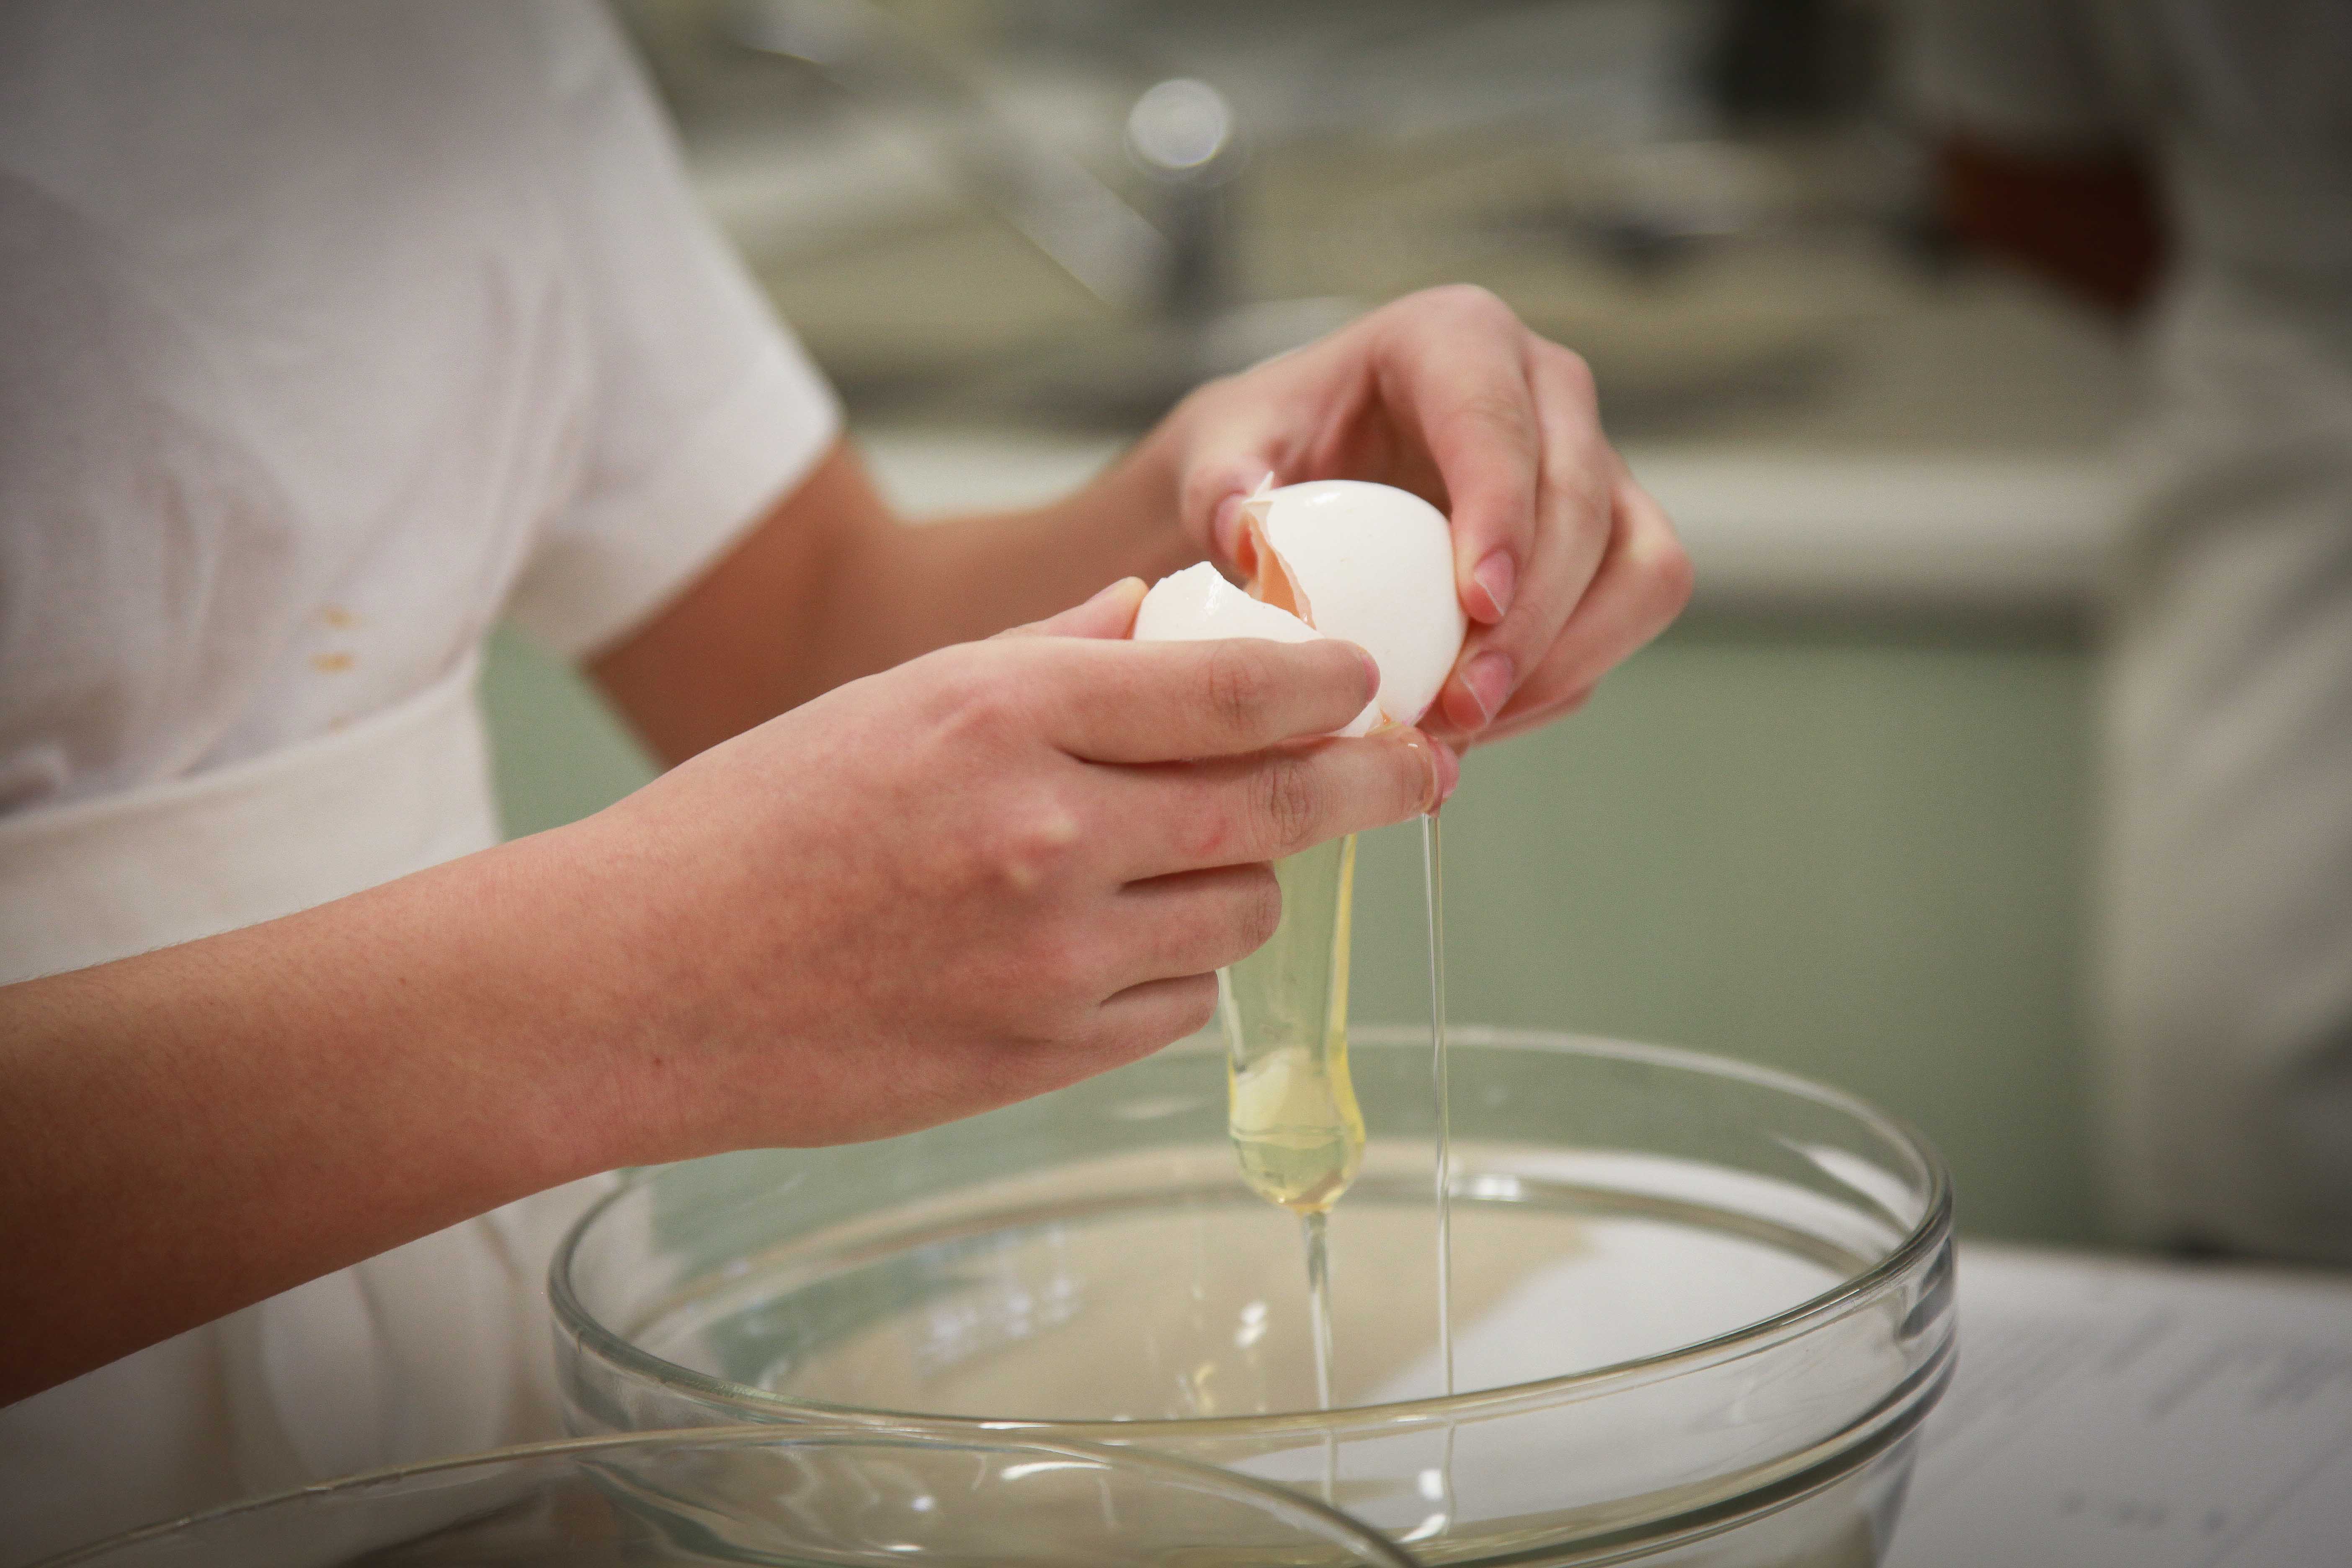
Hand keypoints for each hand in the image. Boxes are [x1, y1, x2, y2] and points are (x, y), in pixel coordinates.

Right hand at [564, 580, 1451, 1157]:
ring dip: (1247, 878)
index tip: (1372, 681)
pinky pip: (1176, 1007)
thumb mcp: (897, 699)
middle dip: (1371, 781)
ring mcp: (1051, 960)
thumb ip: (1049, 658)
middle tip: (1419, 769)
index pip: (1232, 689)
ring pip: (1241, 914)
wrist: (643, 981)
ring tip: (1193, 855)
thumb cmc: (757, 821)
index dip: (1330, 683)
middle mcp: (1047, 836)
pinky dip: (1172, 969)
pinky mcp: (1040, 1058)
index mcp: (1006, 718)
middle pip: (1277, 806)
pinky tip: (1111, 941)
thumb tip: (1163, 614)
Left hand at [1156, 286, 1692, 746]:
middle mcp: (1546, 389)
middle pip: (1583, 501)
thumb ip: (1219, 486)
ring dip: (1569, 655)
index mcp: (1457, 339)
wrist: (1302, 475)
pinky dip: (1564, 677)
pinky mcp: (1610, 537)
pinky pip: (1625, 615)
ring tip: (1471, 723)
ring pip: (1640, 565)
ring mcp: (1592, 463)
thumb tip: (1243, 539)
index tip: (1477, 604)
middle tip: (1459, 704)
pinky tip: (1485, 719)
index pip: (1499, 424)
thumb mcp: (1221, 452)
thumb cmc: (1268, 448)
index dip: (1503, 514)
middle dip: (1536, 614)